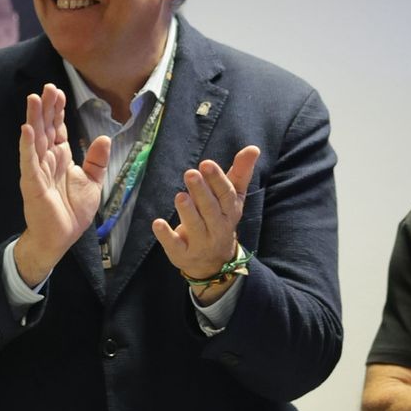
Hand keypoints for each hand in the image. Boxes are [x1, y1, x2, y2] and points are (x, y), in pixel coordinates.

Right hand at [12, 84, 109, 285]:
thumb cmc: (72, 212)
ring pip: (35, 140)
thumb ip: (97, 161)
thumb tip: (105, 138)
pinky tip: (26, 129)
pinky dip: (27, 145)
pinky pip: (29, 161)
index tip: (58, 92)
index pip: (57, 129)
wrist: (60, 238)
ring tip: (34, 99)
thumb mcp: (92, 183)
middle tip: (46, 87)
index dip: (57, 111)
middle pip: (44, 128)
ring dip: (34, 119)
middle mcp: (46, 160)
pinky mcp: (32, 184)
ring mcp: (37, 171)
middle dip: (45, 108)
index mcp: (60, 158)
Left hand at [153, 145, 260, 280]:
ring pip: (195, 226)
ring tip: (180, 195)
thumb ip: (240, 173)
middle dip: (201, 191)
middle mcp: (218, 228)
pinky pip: (175, 245)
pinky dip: (166, 235)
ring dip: (187, 211)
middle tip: (190, 173)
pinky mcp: (183, 254)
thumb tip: (254, 148)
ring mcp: (201, 243)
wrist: (214, 262)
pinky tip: (157, 223)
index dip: (217, 180)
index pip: (226, 195)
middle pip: (210, 209)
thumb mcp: (232, 199)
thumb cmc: (221, 220)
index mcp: (230, 212)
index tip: (206, 164)